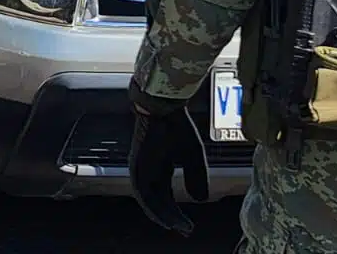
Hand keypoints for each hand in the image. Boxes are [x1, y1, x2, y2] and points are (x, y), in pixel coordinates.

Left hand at [128, 104, 207, 234]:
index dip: (176, 213)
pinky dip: (149, 204)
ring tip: (174, 226)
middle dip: (170, 217)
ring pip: (147, 199)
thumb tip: (200, 200)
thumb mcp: (193, 155)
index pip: (167, 197)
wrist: (163, 106)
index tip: (188, 226)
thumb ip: (196, 176)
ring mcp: (141, 167)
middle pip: (158, 201)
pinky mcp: (136, 163)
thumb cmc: (177, 126)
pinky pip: (140, 189)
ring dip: (160, 214)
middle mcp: (149, 170)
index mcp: (161, 167)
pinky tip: (159, 213)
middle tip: (183, 230)